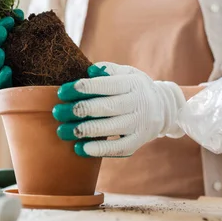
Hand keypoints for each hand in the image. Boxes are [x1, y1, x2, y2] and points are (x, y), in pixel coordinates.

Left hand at [52, 62, 185, 157]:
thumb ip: (108, 71)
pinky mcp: (138, 142)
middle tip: (57, 112)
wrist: (163, 108)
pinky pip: (117, 147)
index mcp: (132, 83)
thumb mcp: (126, 73)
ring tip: (62, 131)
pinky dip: (98, 149)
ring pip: (109, 128)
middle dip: (80, 110)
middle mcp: (138, 103)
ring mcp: (139, 124)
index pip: (106, 85)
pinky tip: (79, 148)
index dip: (83, 88)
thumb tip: (90, 71)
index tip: (62, 92)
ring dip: (84, 130)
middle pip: (106, 107)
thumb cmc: (134, 88)